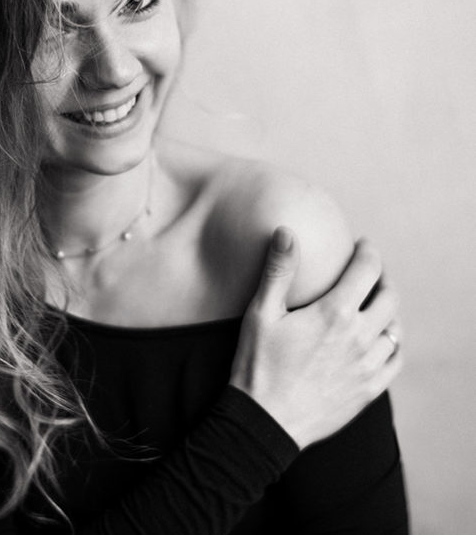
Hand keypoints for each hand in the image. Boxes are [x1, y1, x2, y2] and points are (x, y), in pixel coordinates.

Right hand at [229, 227, 402, 449]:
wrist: (266, 421)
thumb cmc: (258, 364)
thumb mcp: (261, 313)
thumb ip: (278, 270)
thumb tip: (286, 232)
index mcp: (334, 314)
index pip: (366, 269)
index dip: (367, 252)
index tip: (362, 245)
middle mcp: (360, 337)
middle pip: (389, 296)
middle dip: (381, 277)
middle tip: (369, 272)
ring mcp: (368, 365)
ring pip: (395, 328)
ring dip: (389, 310)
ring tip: (375, 303)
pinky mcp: (369, 389)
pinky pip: (396, 359)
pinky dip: (394, 343)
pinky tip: (382, 339)